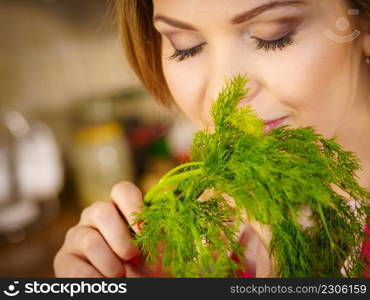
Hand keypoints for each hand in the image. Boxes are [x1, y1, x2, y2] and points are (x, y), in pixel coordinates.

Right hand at [53, 181, 170, 276]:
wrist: (139, 286)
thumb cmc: (149, 263)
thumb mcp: (159, 241)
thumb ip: (163, 218)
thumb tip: (177, 193)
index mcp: (120, 207)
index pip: (122, 189)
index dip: (133, 206)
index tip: (144, 230)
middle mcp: (95, 216)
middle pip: (102, 210)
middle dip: (121, 238)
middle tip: (133, 258)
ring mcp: (77, 236)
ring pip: (89, 240)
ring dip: (110, 262)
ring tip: (121, 276)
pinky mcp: (64, 260)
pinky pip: (74, 266)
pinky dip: (94, 278)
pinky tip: (106, 283)